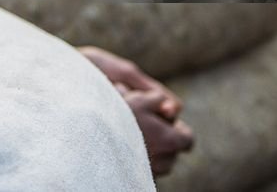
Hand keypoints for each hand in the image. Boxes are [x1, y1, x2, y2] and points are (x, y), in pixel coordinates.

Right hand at [79, 46, 194, 176]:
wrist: (89, 139)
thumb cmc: (116, 116)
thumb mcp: (140, 98)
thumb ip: (159, 99)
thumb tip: (171, 107)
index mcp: (169, 140)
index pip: (188, 139)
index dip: (178, 129)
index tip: (165, 121)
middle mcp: (163, 162)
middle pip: (172, 152)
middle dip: (163, 138)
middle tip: (144, 124)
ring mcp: (149, 173)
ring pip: (158, 162)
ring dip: (150, 150)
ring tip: (129, 134)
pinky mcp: (133, 178)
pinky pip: (142, 169)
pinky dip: (135, 159)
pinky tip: (120, 145)